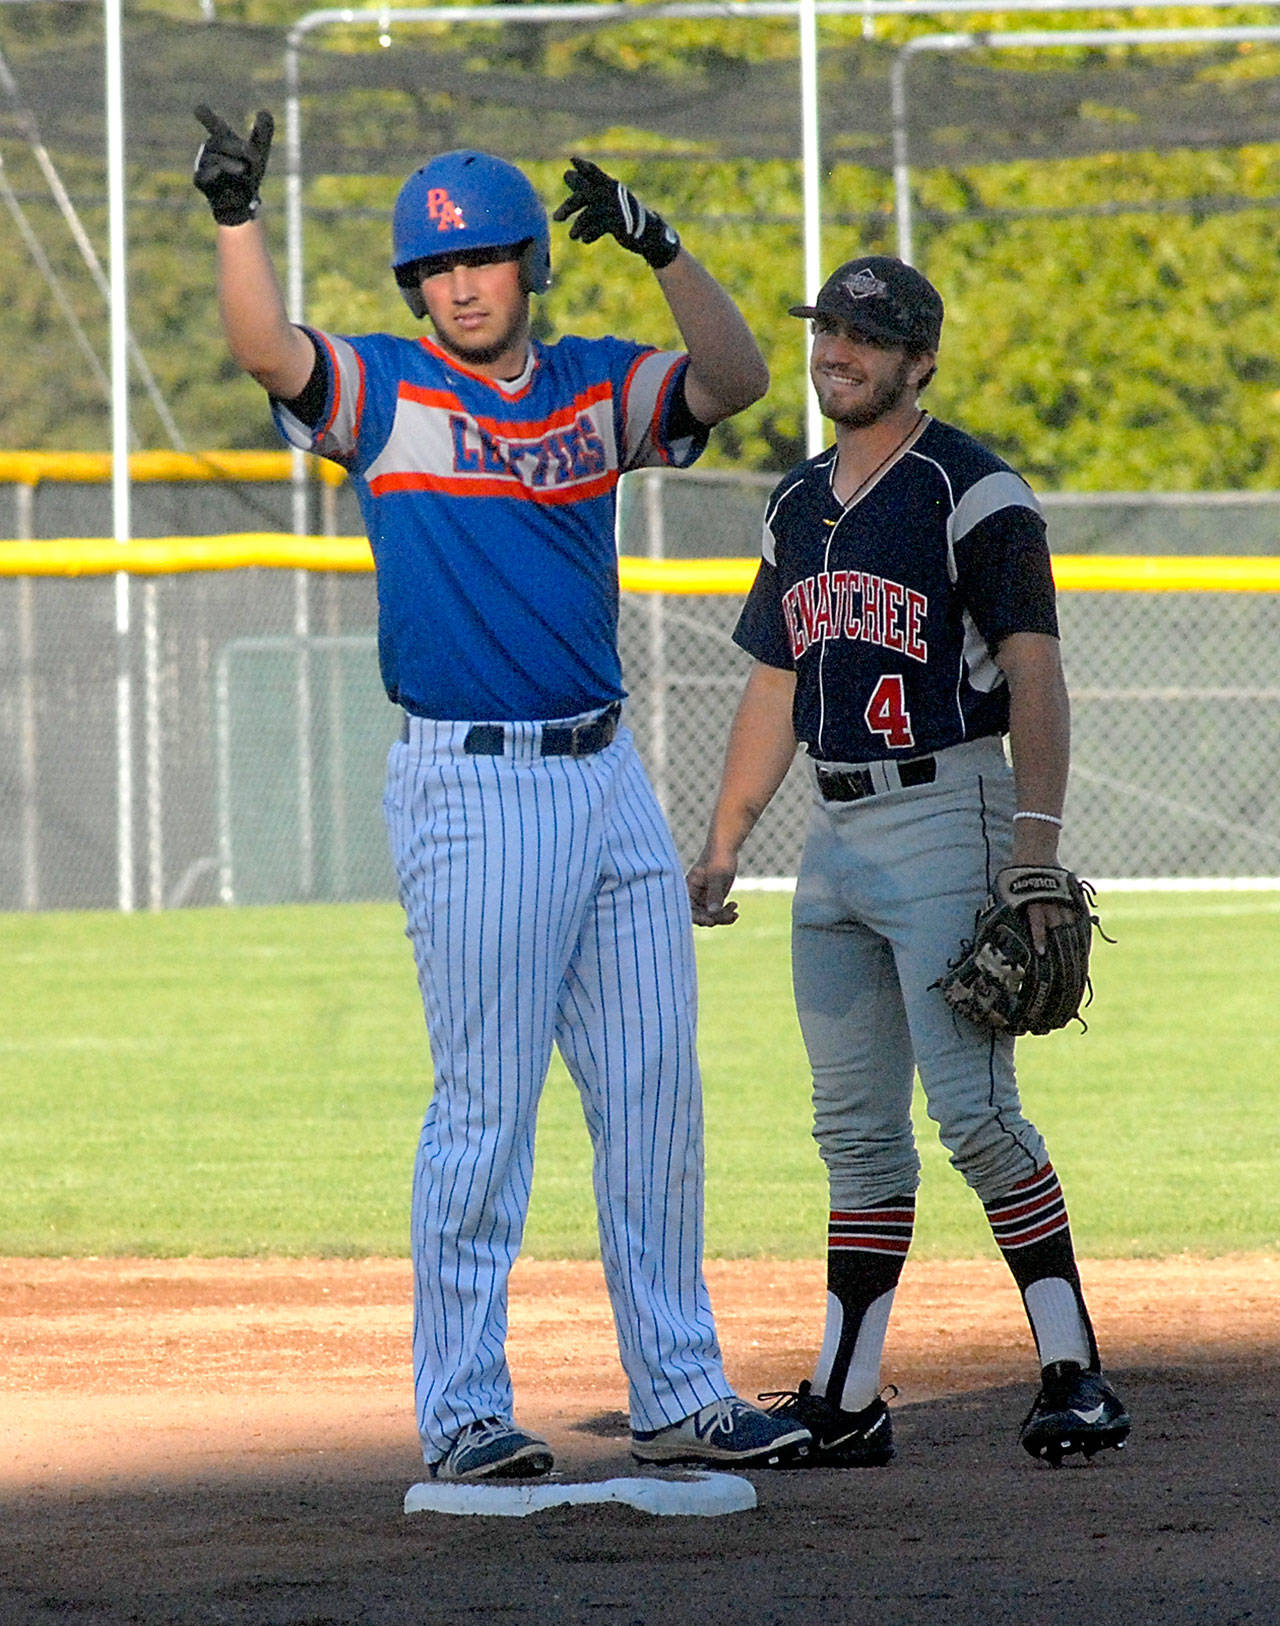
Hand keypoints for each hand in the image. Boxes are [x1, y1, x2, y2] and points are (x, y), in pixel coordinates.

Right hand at [193, 105, 273, 225]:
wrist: (242, 202)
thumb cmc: (249, 173)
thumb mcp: (259, 152)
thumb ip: (263, 133)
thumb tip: (264, 111)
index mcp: (222, 137)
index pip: (215, 124)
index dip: (207, 117)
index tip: (198, 109)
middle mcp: (209, 147)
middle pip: (224, 141)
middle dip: (242, 150)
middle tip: (253, 157)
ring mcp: (202, 162)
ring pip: (219, 160)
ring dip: (235, 167)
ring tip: (242, 173)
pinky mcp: (199, 179)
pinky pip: (207, 174)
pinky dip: (216, 175)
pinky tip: (221, 174)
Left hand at [552, 157, 680, 269]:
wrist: (648, 234)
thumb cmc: (623, 214)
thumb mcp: (605, 199)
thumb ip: (586, 187)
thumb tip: (566, 173)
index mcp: (609, 185)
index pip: (594, 172)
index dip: (584, 166)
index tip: (573, 160)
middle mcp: (612, 193)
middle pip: (585, 196)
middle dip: (568, 207)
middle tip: (556, 218)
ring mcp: (615, 208)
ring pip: (589, 214)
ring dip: (578, 226)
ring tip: (572, 236)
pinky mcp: (618, 223)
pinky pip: (598, 228)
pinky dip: (589, 235)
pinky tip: (584, 240)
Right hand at [686, 851, 738, 927]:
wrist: (725, 850)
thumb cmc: (718, 859)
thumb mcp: (717, 876)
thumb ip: (714, 894)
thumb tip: (712, 912)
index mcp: (688, 890)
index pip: (689, 910)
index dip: (698, 918)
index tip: (711, 922)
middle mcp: (694, 896)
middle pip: (702, 916)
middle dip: (716, 918)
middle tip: (730, 916)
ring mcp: (703, 899)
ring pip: (711, 916)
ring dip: (724, 917)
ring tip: (735, 913)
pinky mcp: (713, 899)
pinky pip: (718, 912)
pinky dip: (727, 912)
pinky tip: (735, 906)